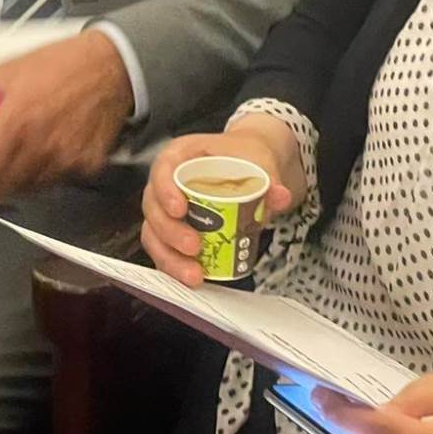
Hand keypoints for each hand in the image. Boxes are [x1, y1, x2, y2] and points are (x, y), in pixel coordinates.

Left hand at [0, 29, 133, 199]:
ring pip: (31, 188)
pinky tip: (48, 152)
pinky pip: (60, 182)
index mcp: (14, 124)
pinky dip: (48, 174)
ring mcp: (66, 161)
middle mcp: (40, 148)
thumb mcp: (7, 67)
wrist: (112, 65)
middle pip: (2, 188)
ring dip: (18, 179)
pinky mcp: (88, 166)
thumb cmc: (58, 64)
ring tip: (17, 157)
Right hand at [140, 114, 304, 287]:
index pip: (163, 168)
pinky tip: (193, 277)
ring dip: (169, 257)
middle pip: (153, 206)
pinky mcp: (173, 232)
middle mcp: (166, 182)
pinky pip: (164, 250)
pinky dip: (175, 266)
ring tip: (194, 273)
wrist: (249, 166)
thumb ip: (269, 179)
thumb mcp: (258, 160)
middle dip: (169, 231)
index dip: (165, 190)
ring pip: (153, 233)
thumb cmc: (243, 157)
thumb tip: (279, 195)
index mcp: (181, 155)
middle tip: (194, 246)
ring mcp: (167, 208)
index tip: (180, 209)